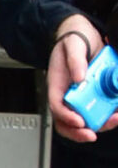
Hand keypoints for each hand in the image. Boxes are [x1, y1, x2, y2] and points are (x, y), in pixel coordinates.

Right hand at [49, 12, 109, 141]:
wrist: (84, 34)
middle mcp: (67, 95)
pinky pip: (99, 109)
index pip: (56, 107)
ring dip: (99, 124)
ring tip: (114, 119)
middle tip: (94, 133)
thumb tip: (80, 78)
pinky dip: (108, 114)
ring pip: (85, 120)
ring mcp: (80, 97)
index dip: (66, 117)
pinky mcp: (93, 94)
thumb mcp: (73, 44)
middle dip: (81, 132)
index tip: (79, 121)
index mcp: (57, 85)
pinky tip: (117, 111)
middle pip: (68, 122)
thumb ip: (75, 59)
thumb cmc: (73, 39)